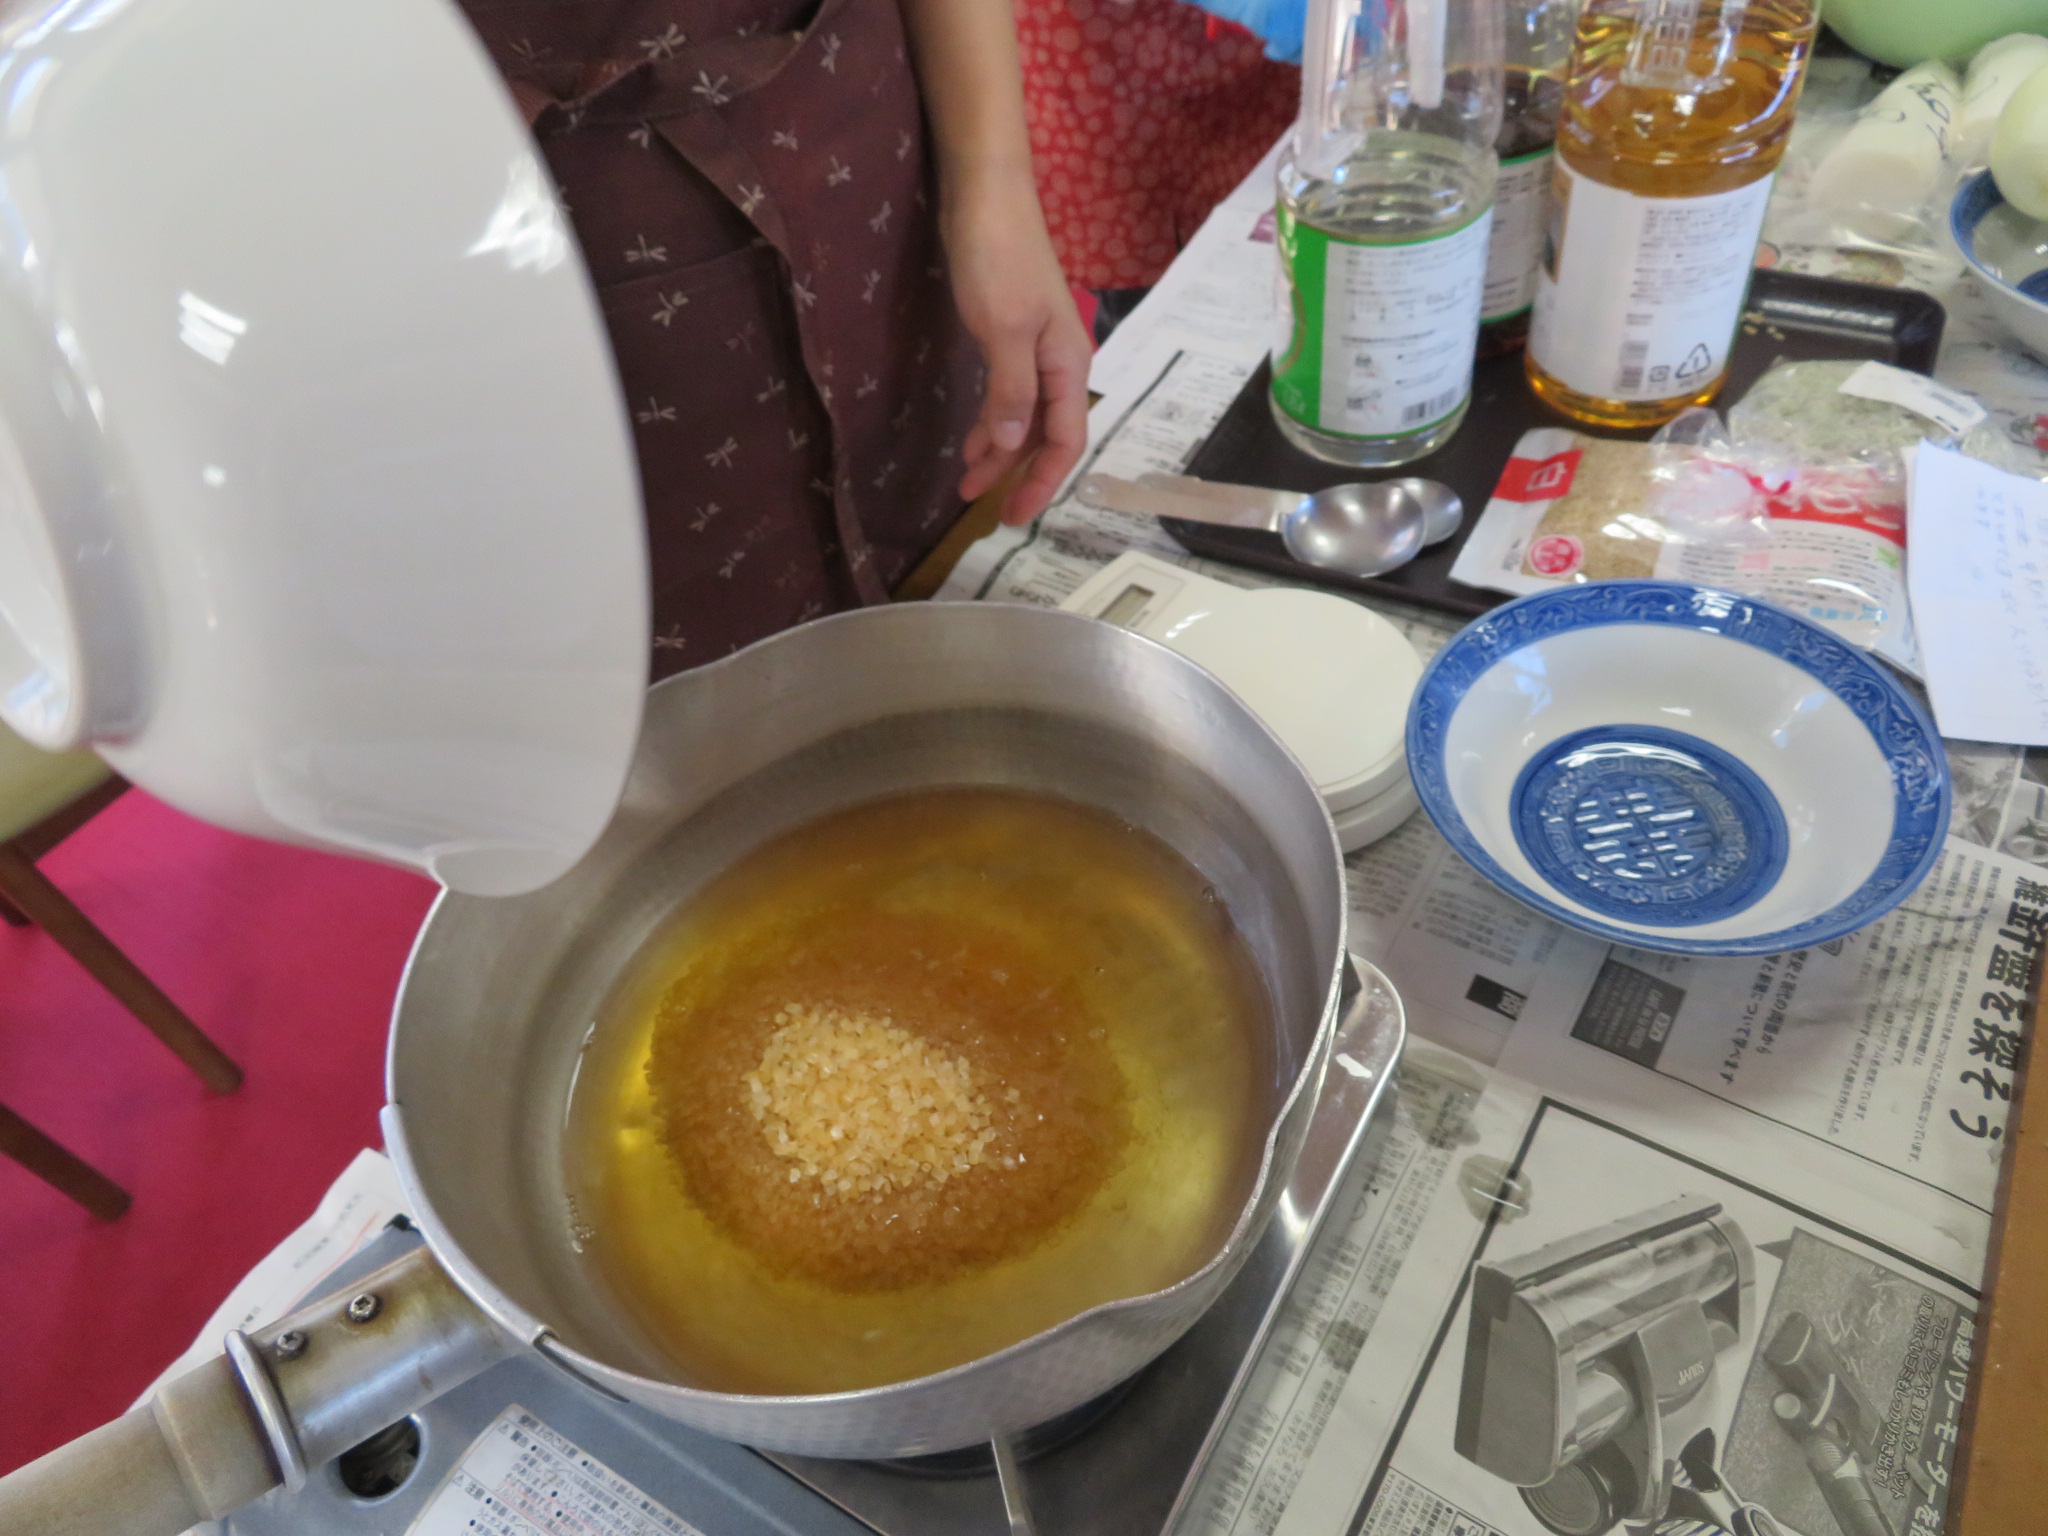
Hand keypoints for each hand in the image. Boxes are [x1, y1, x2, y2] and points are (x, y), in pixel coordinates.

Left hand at [943, 173, 1091, 525]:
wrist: (985, 194)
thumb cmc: (998, 257)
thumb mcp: (1002, 329)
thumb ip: (1011, 391)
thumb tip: (1013, 445)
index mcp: (1068, 365)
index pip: (1065, 440)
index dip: (1042, 482)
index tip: (1015, 517)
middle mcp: (1060, 363)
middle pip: (1047, 435)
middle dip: (1018, 475)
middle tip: (988, 514)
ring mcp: (1036, 349)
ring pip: (1025, 418)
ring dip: (999, 452)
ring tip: (966, 484)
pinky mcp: (1011, 336)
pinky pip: (1009, 394)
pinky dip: (992, 422)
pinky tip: (972, 440)